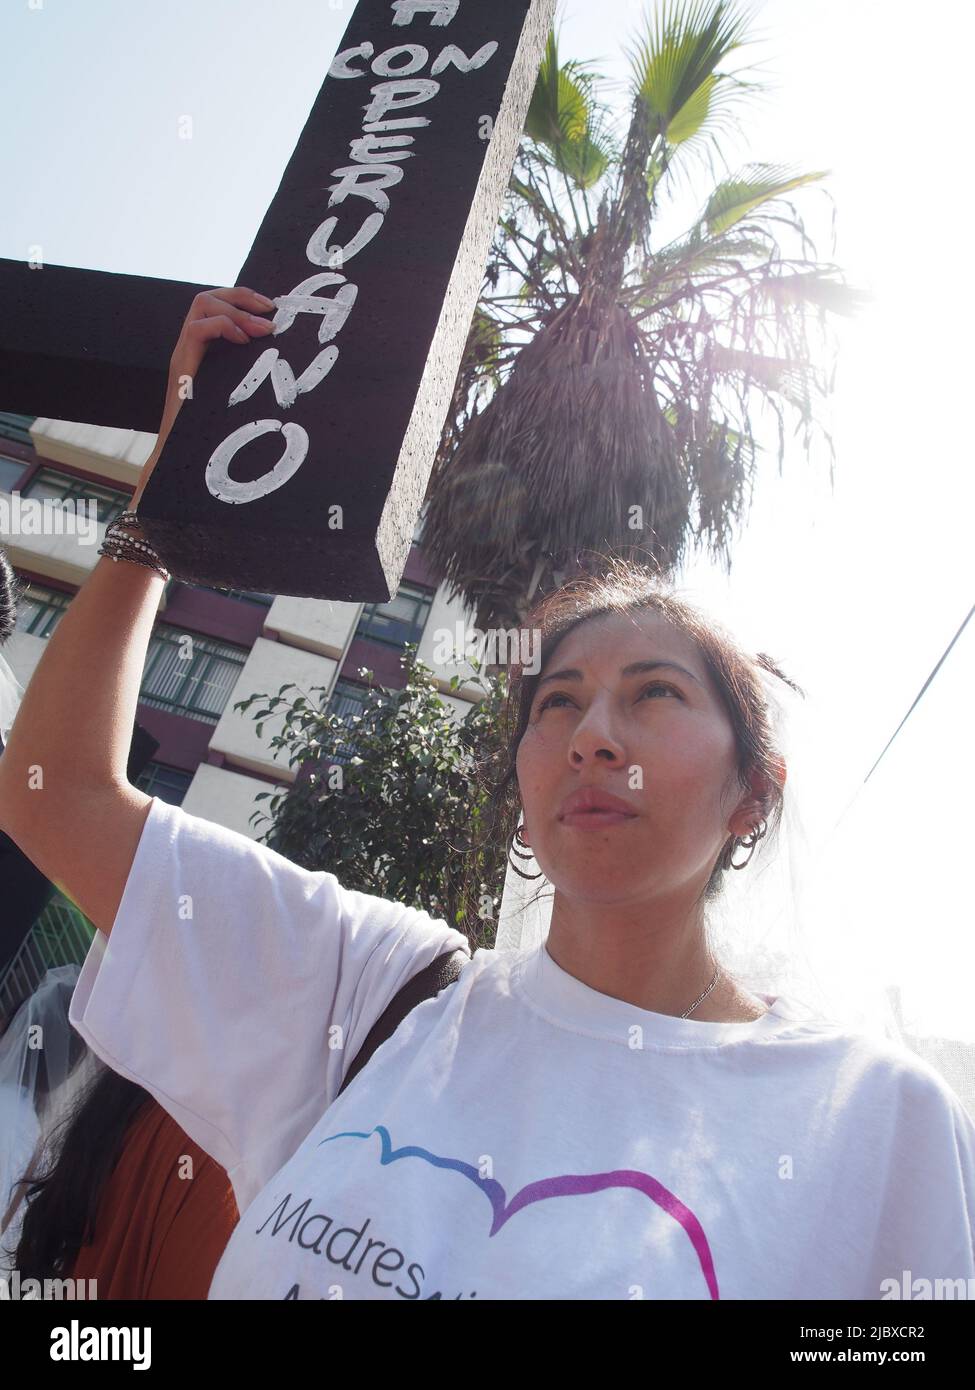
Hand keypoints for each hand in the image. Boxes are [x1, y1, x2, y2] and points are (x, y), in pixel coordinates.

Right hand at [131, 286, 277, 510]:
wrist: (181, 460)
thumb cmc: (212, 435)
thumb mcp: (237, 398)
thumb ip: (249, 379)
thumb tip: (287, 376)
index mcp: (201, 351)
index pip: (214, 305)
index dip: (243, 299)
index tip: (273, 309)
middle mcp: (188, 349)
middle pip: (207, 297)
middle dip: (242, 296)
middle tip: (272, 310)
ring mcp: (182, 357)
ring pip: (200, 304)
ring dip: (236, 309)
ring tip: (262, 329)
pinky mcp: (181, 370)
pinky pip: (196, 330)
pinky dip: (223, 327)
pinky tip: (245, 342)